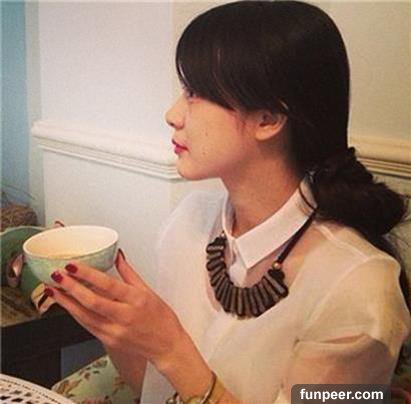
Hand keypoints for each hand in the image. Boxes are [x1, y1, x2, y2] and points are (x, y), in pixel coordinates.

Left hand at [45, 250, 186, 369]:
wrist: (166, 345)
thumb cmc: (161, 318)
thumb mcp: (148, 290)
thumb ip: (129, 273)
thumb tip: (117, 256)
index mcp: (136, 300)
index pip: (108, 285)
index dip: (88, 275)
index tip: (73, 266)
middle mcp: (125, 316)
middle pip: (92, 302)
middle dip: (71, 288)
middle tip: (57, 276)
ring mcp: (115, 331)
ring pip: (85, 316)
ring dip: (67, 302)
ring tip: (54, 290)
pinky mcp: (109, 340)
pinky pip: (87, 326)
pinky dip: (75, 314)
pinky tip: (67, 305)